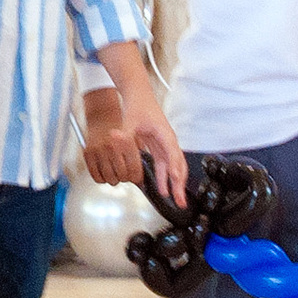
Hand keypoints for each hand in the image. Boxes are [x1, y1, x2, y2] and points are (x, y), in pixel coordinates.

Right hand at [79, 87, 139, 186]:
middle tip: (127, 174)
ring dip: (115, 179)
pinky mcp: (87, 153)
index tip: (137, 177)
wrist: (102, 112)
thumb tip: (140, 173)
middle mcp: (111, 146)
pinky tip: (106, 173)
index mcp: (125, 141)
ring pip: (109, 178)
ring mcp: (98, 151)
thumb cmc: (119, 122)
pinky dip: (102, 178)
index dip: (137, 177)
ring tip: (117, 174)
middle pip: (122, 176)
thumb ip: (138, 154)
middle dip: (126, 178)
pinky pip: (95, 175)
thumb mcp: (133, 135)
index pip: (134, 170)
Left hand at [119, 90, 186, 208]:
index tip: (175, 185)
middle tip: (180, 201)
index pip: (173, 156)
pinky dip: (166, 176)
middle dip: (180, 184)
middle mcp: (169, 140)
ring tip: (174, 198)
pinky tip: (163, 187)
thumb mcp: (130, 120)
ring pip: (173, 166)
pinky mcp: (160, 146)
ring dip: (174, 183)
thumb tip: (116, 139)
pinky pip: (165, 164)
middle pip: (178, 165)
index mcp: (165, 134)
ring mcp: (166, 144)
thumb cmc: (138, 105)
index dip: (175, 172)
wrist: (139, 96)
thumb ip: (125, 134)